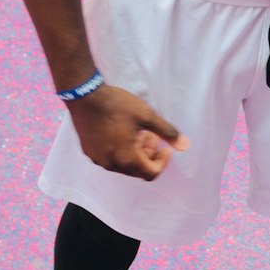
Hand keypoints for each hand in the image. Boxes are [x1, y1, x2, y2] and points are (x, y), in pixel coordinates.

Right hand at [68, 84, 188, 180]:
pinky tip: (120, 133)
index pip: (151, 173)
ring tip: (136, 133)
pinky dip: (119, 151)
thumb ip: (166, 132)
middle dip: (148, 155)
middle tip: (151, 136)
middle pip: (137, 170)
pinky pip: (109, 159)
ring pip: (123, 165)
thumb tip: (184, 145)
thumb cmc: (117, 105)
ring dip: (134, 154)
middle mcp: (111, 164)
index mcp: (127, 158)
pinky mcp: (89, 152)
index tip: (165, 146)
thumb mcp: (146, 115)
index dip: (162, 161)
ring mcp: (98, 159)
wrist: (85, 96)